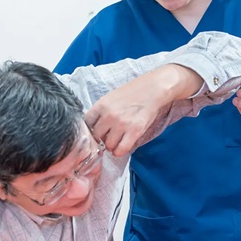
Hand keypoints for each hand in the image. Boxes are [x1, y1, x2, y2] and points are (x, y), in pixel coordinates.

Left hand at [84, 64, 199, 155]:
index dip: (91, 129)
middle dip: (101, 138)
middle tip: (108, 136)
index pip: (87, 124)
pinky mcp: (134, 131)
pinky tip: (122, 146)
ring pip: (108, 145)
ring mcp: (121, 124)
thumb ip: (102, 110)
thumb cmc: (134, 91)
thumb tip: (95, 126)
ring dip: (111, 145)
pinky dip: (120, 151)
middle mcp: (109, 115)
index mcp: (101, 105)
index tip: (96, 130)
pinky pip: (121, 149)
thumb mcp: (112, 97)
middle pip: (96, 137)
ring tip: (117, 140)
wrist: (154, 88)